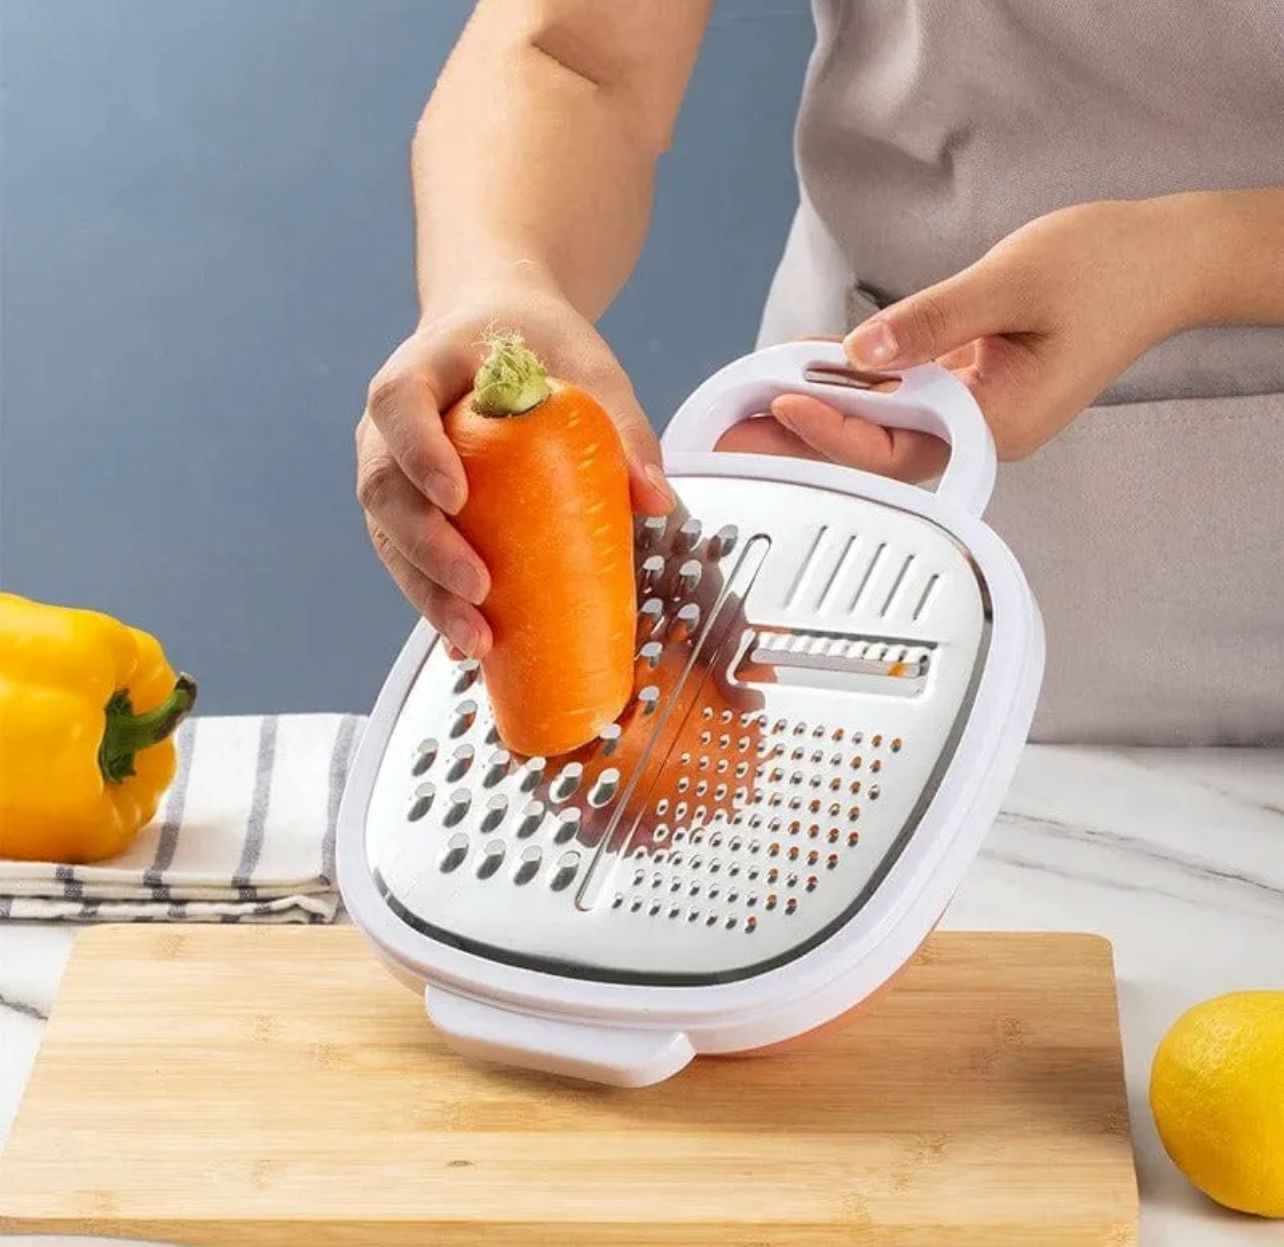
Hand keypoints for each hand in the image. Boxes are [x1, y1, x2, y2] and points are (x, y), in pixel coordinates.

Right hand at [356, 277, 673, 657]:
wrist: (497, 329)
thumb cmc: (538, 344)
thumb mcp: (586, 366)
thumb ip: (622, 423)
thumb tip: (657, 500)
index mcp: (421, 369)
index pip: (399, 405)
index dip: (419, 452)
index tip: (457, 495)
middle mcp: (387, 426)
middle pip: (383, 489)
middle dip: (427, 549)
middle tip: (478, 590)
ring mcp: (390, 471)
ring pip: (388, 537)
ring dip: (427, 592)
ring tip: (477, 638)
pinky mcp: (406, 512)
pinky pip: (407, 560)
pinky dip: (435, 602)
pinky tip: (470, 641)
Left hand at [719, 198, 1198, 478]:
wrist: (1164, 261)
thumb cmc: (1108, 270)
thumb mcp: (1013, 283)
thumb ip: (933, 321)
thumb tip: (860, 352)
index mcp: (1001, 424)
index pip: (898, 447)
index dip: (835, 429)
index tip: (786, 403)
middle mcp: (982, 431)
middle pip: (877, 448)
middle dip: (806, 436)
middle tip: (738, 427)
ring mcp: (975, 412)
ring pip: (882, 423)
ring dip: (822, 407)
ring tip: (754, 400)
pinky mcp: (969, 387)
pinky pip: (901, 393)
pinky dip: (857, 378)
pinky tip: (810, 361)